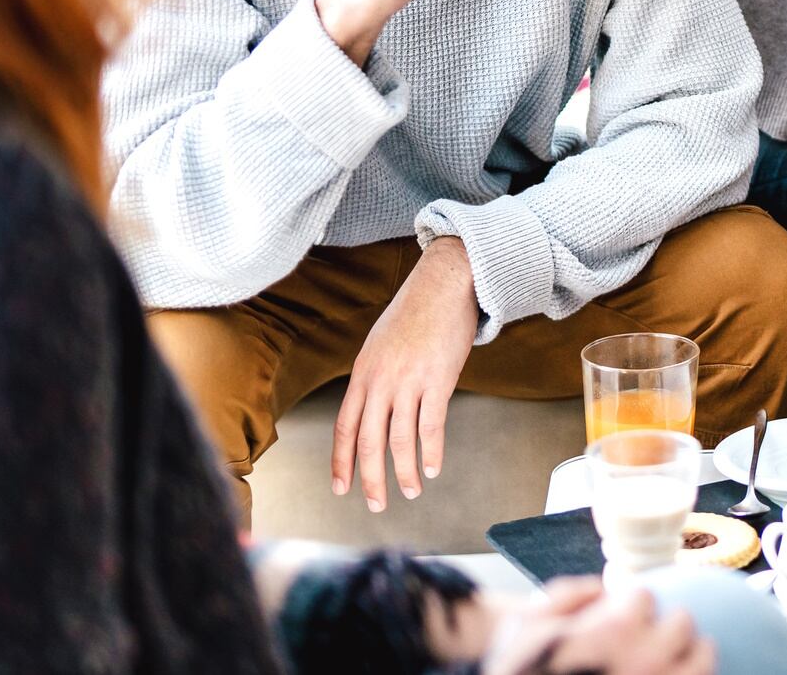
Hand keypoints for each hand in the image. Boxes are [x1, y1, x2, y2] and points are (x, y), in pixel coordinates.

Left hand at [331, 237, 478, 511]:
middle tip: (376, 505)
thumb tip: (375, 406)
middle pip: (368, 441)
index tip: (342, 488)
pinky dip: (431, 451)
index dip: (341, 461)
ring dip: (404, 472)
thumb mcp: (381, 343)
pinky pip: (431, 425)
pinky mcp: (437, 379)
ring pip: (400, 439)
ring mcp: (408, 380)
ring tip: (409, 492)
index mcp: (362, 373)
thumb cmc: (417, 311)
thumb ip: (375, 376)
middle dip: (370, 479)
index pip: (344, 427)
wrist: (444, 282)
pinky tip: (433, 469)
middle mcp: (380, 380)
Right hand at [481, 579, 714, 674]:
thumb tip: (599, 591)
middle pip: (681, 623)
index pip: (643, 597)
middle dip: (665, 625)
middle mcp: (646, 660)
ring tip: (678, 658)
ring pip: (703, 660)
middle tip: (652, 635)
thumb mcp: (524, 626)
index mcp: (614, 631)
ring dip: (692, 655)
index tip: (619, 617)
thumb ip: (565, 596)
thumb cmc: (515, 670)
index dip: (628, 605)